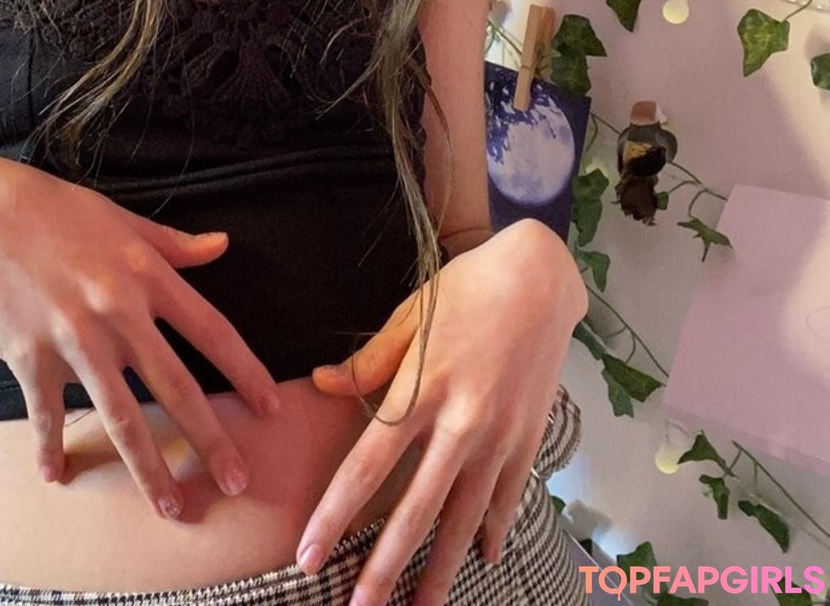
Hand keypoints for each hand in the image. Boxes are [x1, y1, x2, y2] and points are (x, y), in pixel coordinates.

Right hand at [0, 147, 280, 517]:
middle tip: (237, 482)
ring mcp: (73, 338)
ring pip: (120, 415)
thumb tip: (223, 244)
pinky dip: (50, 446)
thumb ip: (172, 243)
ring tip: (170, 507)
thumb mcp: (120, 218)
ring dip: (146, 467)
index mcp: (147, 274)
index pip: (212, 331)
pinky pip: (46, 412)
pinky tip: (56, 475)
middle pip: (176, 387)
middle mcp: (118, 311)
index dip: (245, 372)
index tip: (271, 408)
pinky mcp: (29, 354)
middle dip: (210, 439)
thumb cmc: (51, 209)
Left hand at [295, 220, 585, 605]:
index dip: (335, 515)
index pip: (366, 466)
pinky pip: (506, 499)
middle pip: (414, 510)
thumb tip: (323, 384)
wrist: (542, 278)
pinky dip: (492, 532)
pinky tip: (481, 560)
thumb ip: (371, 359)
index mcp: (421, 388)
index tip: (308, 555)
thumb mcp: (412, 313)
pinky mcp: (529, 439)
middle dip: (384, 568)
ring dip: (440, 571)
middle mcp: (460, 422)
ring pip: (464, 519)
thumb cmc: (468, 288)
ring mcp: (499, 436)